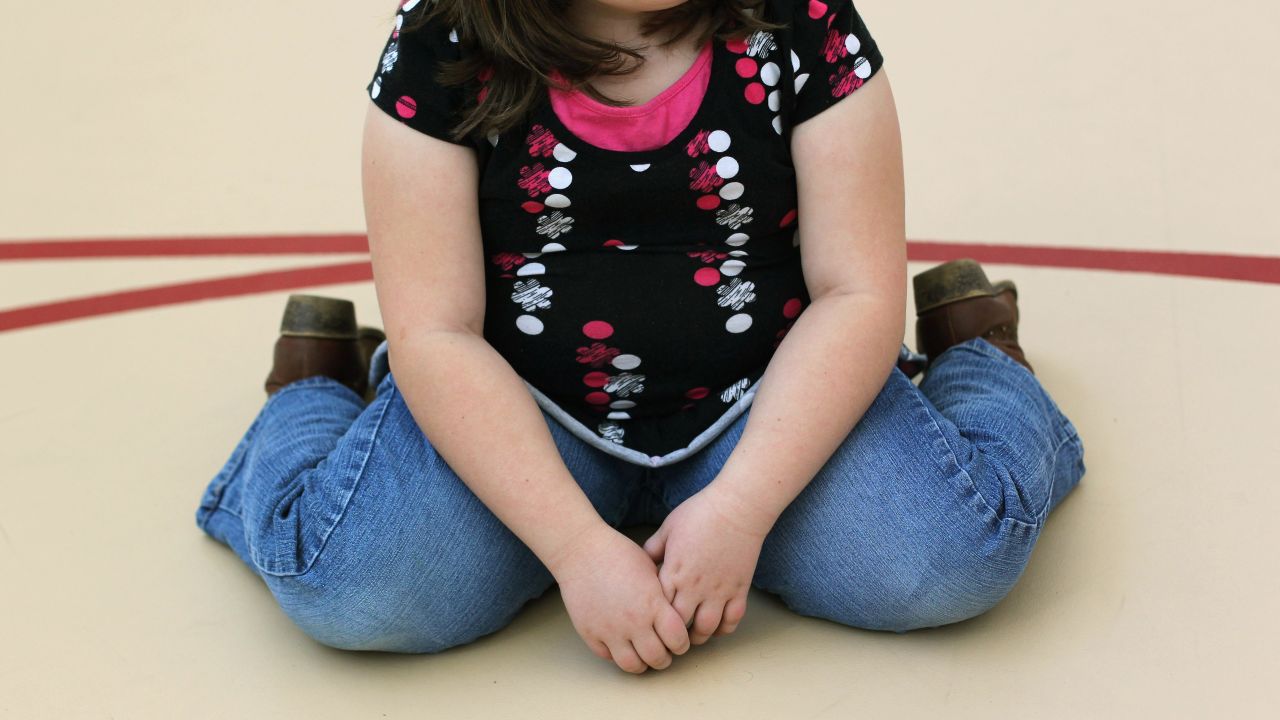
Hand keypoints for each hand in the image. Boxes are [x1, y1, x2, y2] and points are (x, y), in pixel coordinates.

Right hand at [548, 523, 690, 673]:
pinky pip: (608, 657)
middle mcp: (634, 621)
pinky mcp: (590, 633)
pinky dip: (618, 655)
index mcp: (653, 604)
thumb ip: (664, 595)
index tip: (679, 640)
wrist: (581, 551)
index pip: (677, 639)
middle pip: (658, 658)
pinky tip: (622, 645)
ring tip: (643, 654)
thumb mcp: (651, 569)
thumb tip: (675, 612)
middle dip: (665, 658)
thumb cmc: (617, 554)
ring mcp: (610, 630)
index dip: (682, 643)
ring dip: (642, 664)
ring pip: (632, 665)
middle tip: (664, 652)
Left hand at [641, 483, 770, 645]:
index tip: (651, 623)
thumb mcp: (667, 528)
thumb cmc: (699, 514)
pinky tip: (716, 626)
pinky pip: (732, 620)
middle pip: (679, 626)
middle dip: (672, 635)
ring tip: (692, 634)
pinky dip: (724, 629)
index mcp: (673, 573)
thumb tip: (640, 562)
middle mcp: (694, 587)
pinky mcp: (739, 590)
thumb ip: (652, 549)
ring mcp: (719, 591)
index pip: (658, 610)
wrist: (737, 508)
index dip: (653, 620)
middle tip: (669, 636)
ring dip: (698, 636)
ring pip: (706, 629)